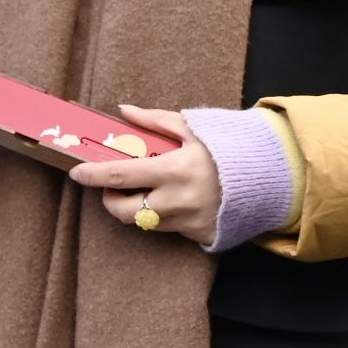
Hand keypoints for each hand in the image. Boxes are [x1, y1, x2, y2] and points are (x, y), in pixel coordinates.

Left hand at [68, 108, 220, 245]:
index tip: (77, 172)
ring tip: (146, 191)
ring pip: (143, 223)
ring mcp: (188, 222)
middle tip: (113, 188)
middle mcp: (177, 200)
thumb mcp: (193, 128)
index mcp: (173, 169)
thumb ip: (154, 121)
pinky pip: (168, 229)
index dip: (92, 175)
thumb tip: (123, 112)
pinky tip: (176, 201)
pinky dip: (164, 216)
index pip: (118, 176)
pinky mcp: (198, 235)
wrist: (269, 177)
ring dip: (136, 208)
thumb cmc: (228, 148)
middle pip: (123, 211)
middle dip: (110, 200)